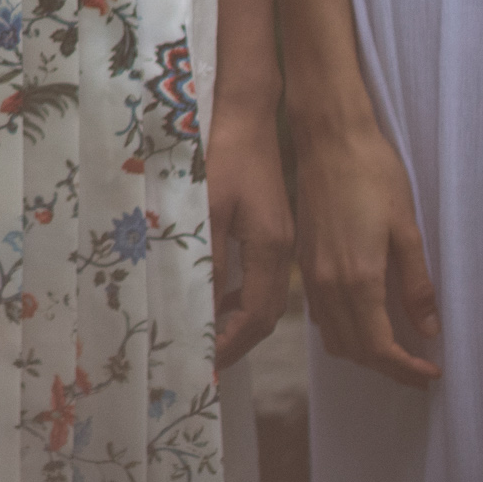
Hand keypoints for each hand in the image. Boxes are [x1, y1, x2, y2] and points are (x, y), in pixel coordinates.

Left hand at [206, 94, 293, 370]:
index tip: (205, 364)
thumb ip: (207, 260)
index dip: (231, 344)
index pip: (255, 316)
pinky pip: (260, 278)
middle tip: (206, 362)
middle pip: (266, 314)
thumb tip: (200, 308)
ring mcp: (281, 240)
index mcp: (271, 249)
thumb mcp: (208, 210)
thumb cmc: (224, 157)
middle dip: (237, 342)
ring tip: (208, 340)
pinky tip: (217, 298)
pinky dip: (240, 297)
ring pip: (264, 297)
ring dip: (238, 322)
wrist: (247, 118)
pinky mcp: (272, 229)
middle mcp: (282, 251)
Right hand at [294, 119, 439, 386]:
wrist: (328, 138)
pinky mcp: (304, 260)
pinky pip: (320, 314)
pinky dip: (343, 330)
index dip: (406, 370)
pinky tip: (365, 318)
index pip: (379, 347)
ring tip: (395, 350)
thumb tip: (427, 329)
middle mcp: (327, 283)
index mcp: (357, 278)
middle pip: (353, 349)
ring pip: (332, 336)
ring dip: (363, 352)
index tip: (432, 375)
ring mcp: (310, 273)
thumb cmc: (373, 174)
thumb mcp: (407, 229)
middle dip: (387, 368)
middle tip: (419, 370)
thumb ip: (416, 284)